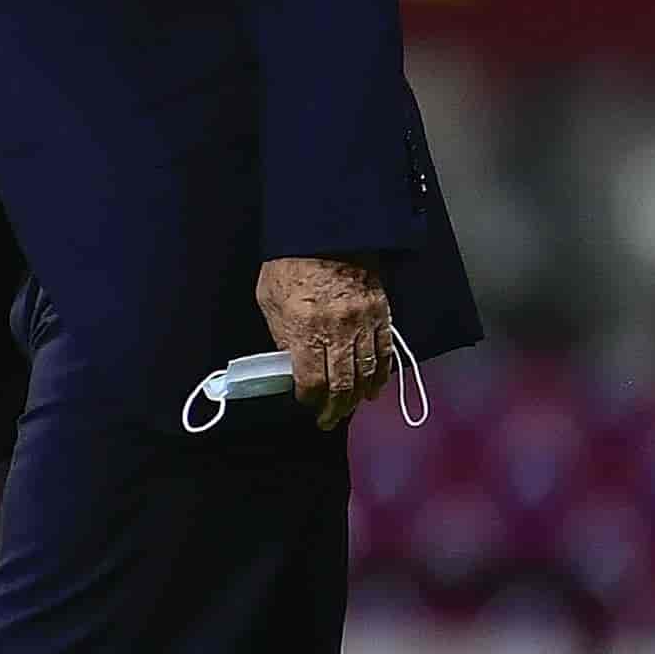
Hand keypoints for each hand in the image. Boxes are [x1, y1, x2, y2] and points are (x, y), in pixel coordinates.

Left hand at [256, 254, 391, 428]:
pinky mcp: (381, 314)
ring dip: (359, 396)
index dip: (310, 399)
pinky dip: (381, 374)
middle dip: (336, 408)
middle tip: (330, 420)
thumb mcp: (269, 303)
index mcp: (305, 331)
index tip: (306, 405)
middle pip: (342, 384)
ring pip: (367, 372)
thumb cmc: (287, 267)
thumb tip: (291, 363)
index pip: (311, 381)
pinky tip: (375, 387)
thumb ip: (281, 336)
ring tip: (351, 408)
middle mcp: (337, 332)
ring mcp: (363, 324)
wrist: (324, 233)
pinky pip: (385, 353)